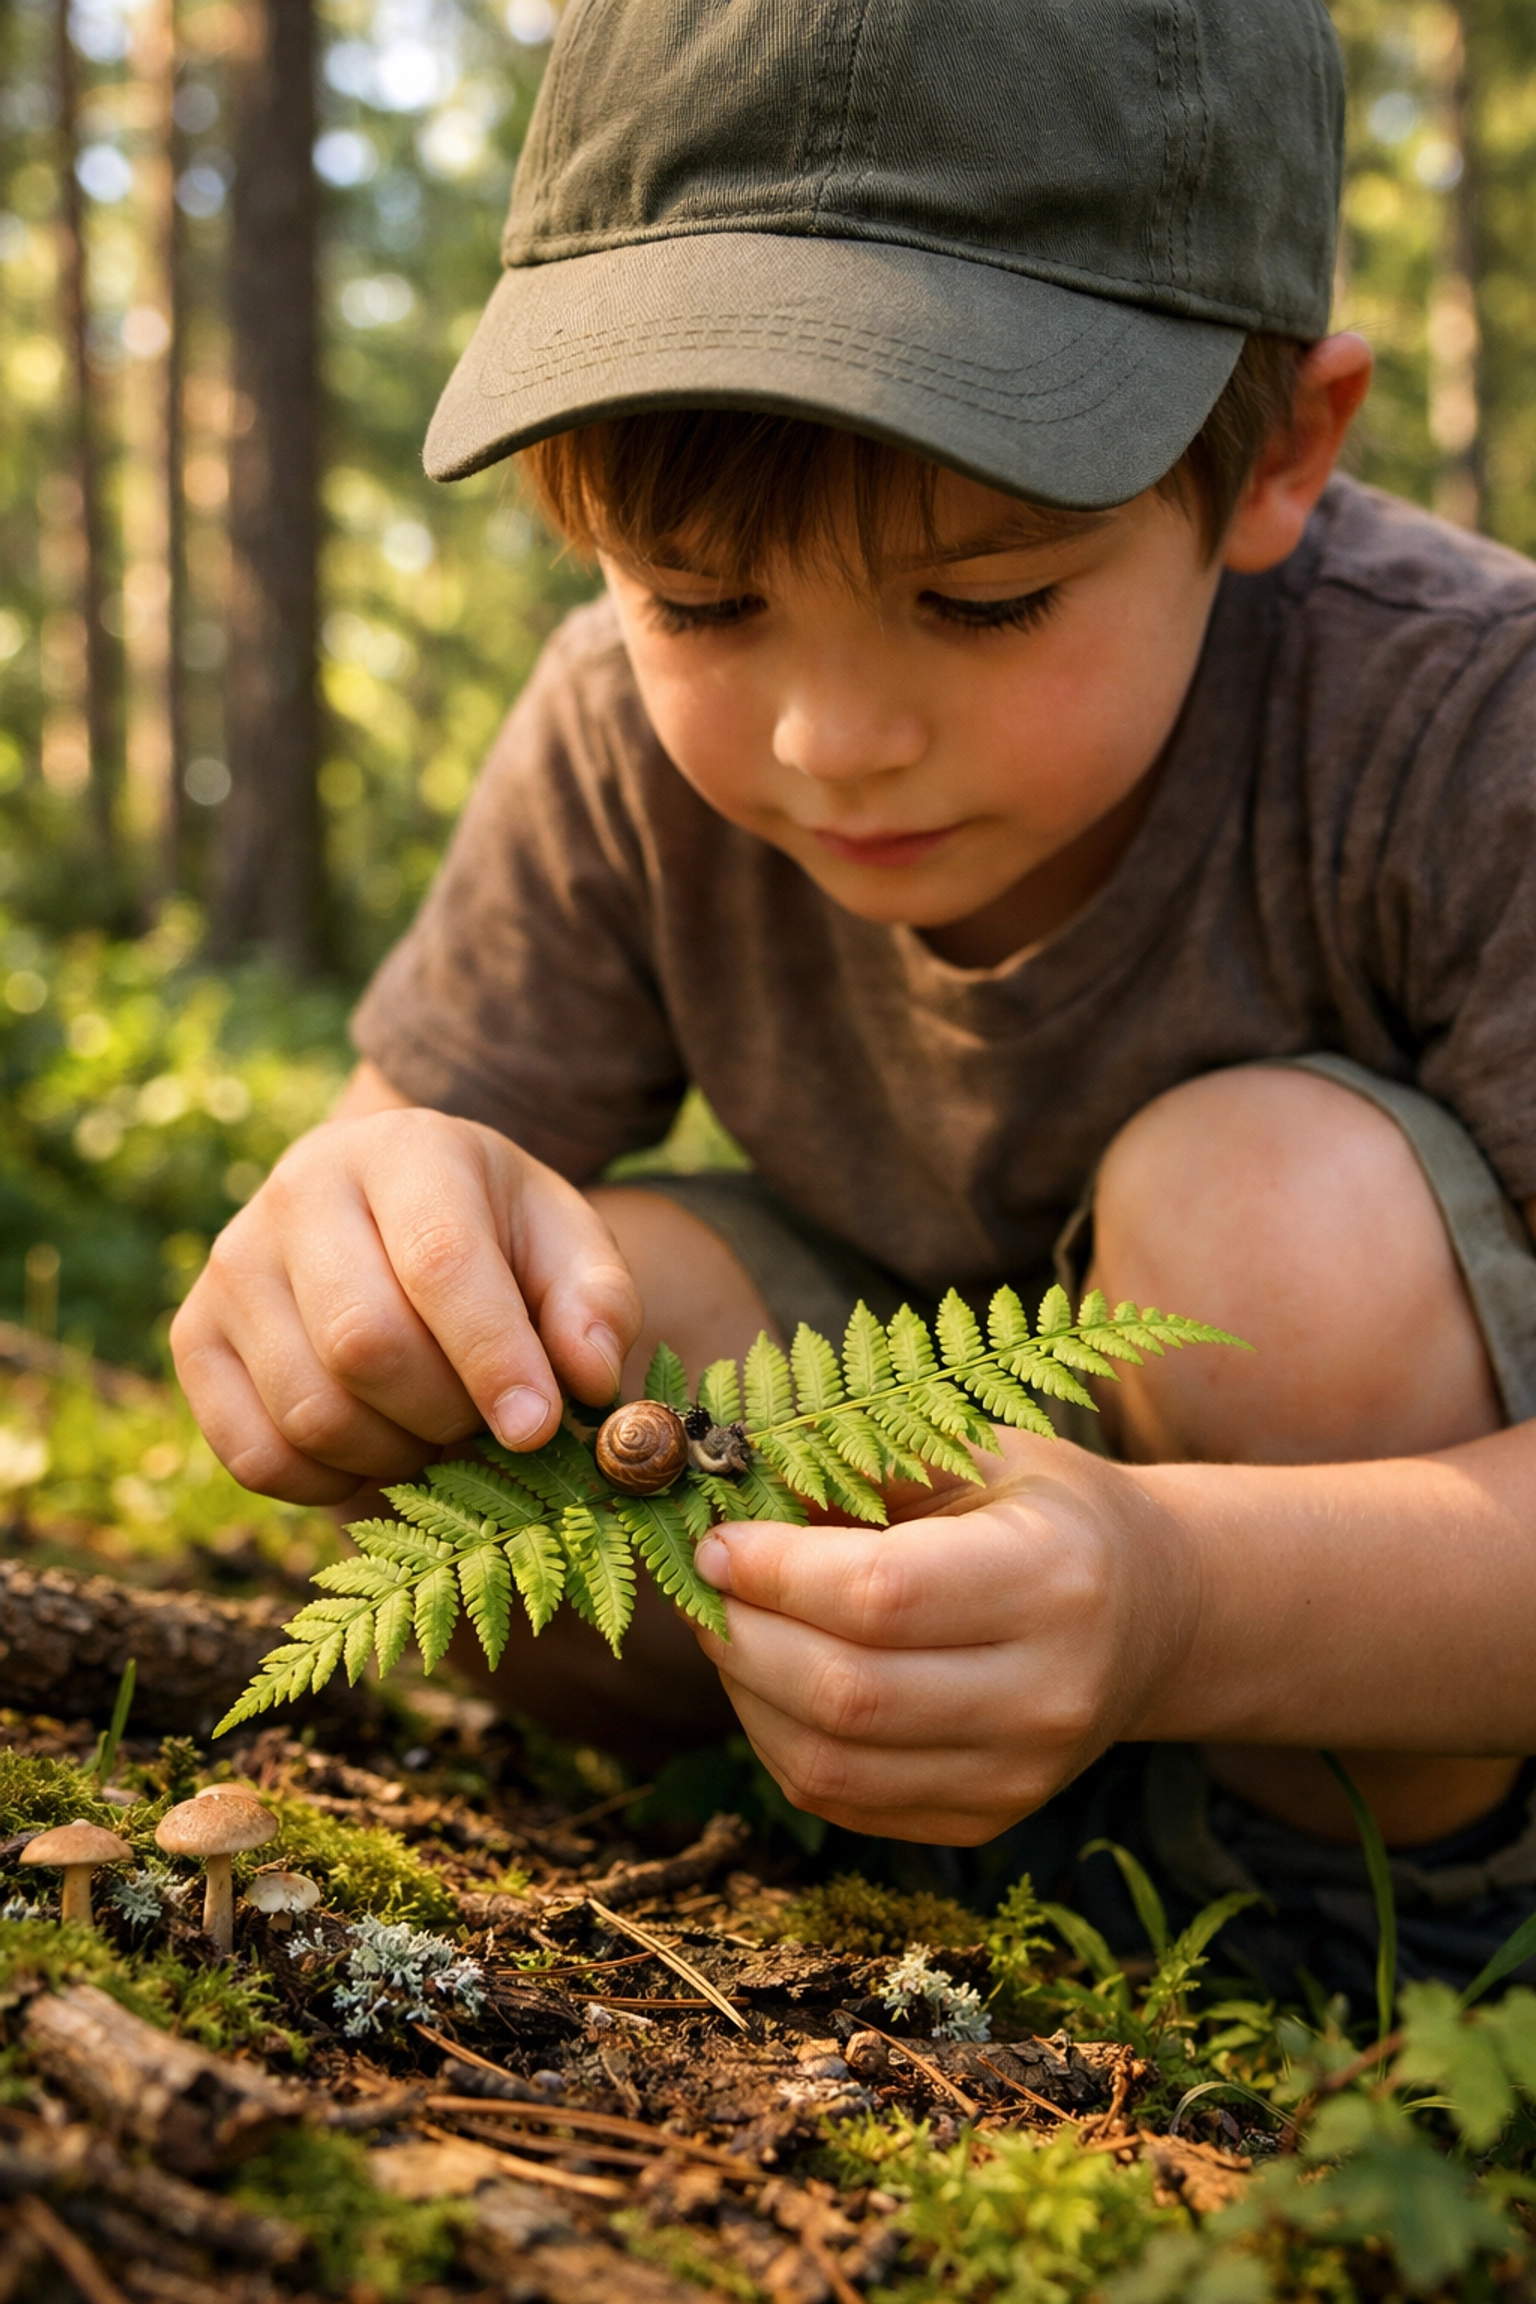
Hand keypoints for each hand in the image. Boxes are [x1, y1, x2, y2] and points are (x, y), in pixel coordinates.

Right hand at [171, 1106, 640, 1504]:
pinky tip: (377, 1448)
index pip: (440, 1262)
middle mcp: (298, 1192)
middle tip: (490, 1422)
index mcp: (403, 1149)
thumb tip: (589, 1377)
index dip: (493, 1356)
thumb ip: (595, 1304)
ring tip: (438, 1427)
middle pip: (366, 1345)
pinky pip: (256, 1456)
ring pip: (312, 1412)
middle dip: (447, 1411)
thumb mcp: (567, 1245)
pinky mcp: (193, 1338)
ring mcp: (232, 1265)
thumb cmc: (495, 1235)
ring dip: (396, 1453)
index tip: (539, 1428)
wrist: (390, 1212)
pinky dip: (329, 1482)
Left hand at [690, 1439, 1198, 1843]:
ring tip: (731, 1626)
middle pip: (844, 1694)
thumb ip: (861, 1467)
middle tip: (703, 1583)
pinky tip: (772, 1679)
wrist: (1151, 1612)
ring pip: (827, 1764)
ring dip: (745, 1693)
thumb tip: (726, 1481)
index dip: (775, 1572)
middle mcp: (1048, 1693)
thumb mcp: (976, 1454)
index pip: (881, 1596)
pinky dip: (777, 1740)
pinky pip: (839, 1799)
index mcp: (1054, 1579)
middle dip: (741, 1635)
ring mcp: (1021, 1774)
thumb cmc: (1047, 1511)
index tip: (715, 1538)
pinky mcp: (985, 1820)